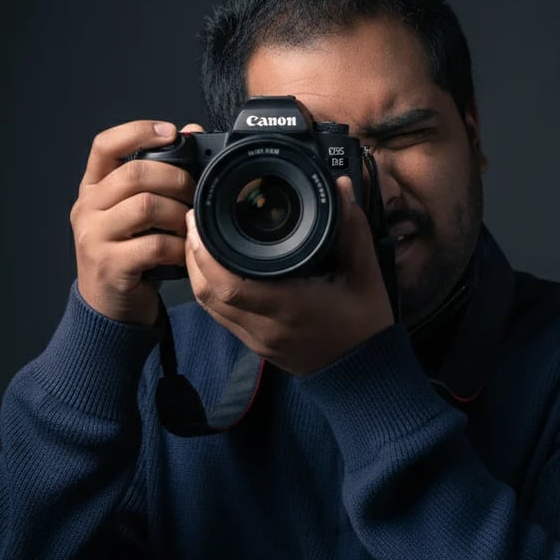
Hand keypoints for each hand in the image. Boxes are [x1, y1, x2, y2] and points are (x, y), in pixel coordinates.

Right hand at [70, 120, 202, 324]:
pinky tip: (183, 251)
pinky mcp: (110, 265)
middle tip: (194, 194)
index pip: (105, 145)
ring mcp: (94, 237)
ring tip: (189, 225)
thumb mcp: (135, 213)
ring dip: (179, 214)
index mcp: (92, 189)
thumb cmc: (128, 255)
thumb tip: (189, 131)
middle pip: (134, 174)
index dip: (138, 132)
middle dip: (175, 179)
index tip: (170, 133)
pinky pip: (153, 245)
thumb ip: (156, 176)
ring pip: (146, 207)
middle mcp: (87, 208)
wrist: (108, 308)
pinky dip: (177, 246)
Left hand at [185, 177, 394, 374]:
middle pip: (208, 293)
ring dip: (197, 272)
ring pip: (208, 306)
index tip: (200, 219)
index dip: (205, 252)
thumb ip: (352, 229)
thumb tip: (339, 188)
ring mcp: (257, 339)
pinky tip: (213, 267)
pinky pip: (220, 315)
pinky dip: (210, 289)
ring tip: (197, 238)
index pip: (230, 284)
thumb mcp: (366, 274)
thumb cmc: (366, 324)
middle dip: (193, 254)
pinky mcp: (255, 345)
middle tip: (193, 220)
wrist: (365, 371)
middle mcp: (267, 326)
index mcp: (291, 307)